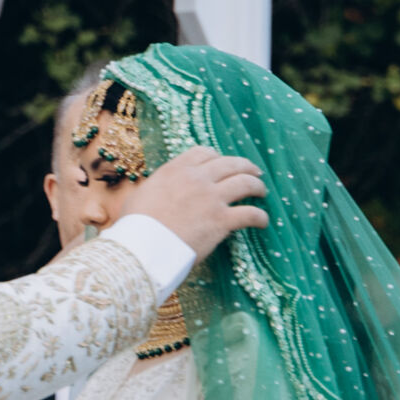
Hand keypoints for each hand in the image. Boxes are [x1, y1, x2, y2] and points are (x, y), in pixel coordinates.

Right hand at [132, 148, 267, 255]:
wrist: (143, 247)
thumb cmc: (135, 225)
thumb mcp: (141, 196)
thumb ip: (156, 188)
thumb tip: (156, 191)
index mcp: (176, 170)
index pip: (203, 153)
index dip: (217, 156)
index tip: (222, 162)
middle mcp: (197, 179)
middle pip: (230, 163)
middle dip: (245, 166)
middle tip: (253, 172)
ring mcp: (211, 198)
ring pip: (245, 183)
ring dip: (257, 186)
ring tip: (262, 191)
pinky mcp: (221, 221)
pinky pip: (250, 214)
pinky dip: (260, 217)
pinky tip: (263, 221)